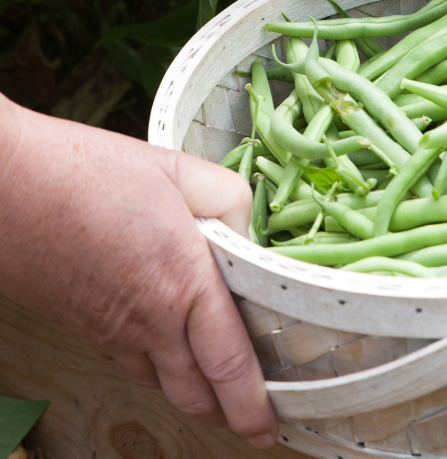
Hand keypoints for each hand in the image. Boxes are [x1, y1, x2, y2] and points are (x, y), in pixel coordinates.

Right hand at [0, 97, 277, 444]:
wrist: (6, 186)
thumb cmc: (84, 173)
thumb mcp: (174, 168)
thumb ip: (226, 198)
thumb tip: (247, 231)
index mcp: (182, 282)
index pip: (229, 364)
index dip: (254, 405)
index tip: (270, 427)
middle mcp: (149, 320)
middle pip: (196, 394)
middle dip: (229, 410)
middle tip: (254, 409)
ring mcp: (111, 330)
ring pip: (161, 384)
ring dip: (191, 390)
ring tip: (216, 377)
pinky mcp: (84, 325)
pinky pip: (129, 360)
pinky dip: (155, 364)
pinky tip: (164, 338)